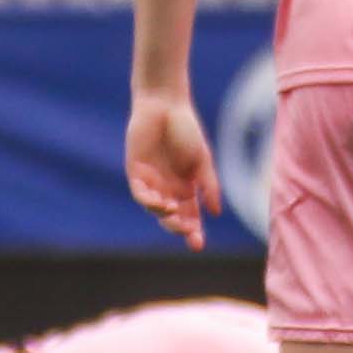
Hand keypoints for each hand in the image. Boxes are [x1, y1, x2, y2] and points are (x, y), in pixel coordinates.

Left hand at [126, 87, 217, 244]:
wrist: (164, 106)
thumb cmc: (186, 130)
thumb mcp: (202, 161)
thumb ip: (209, 185)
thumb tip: (216, 212)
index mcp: (186, 188)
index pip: (190, 216)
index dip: (193, 231)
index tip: (198, 245)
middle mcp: (168, 189)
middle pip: (172, 217)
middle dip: (180, 228)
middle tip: (189, 235)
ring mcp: (151, 182)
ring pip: (155, 209)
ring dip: (165, 216)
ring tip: (175, 216)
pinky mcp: (136, 173)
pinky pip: (141, 194)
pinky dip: (151, 202)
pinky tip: (163, 203)